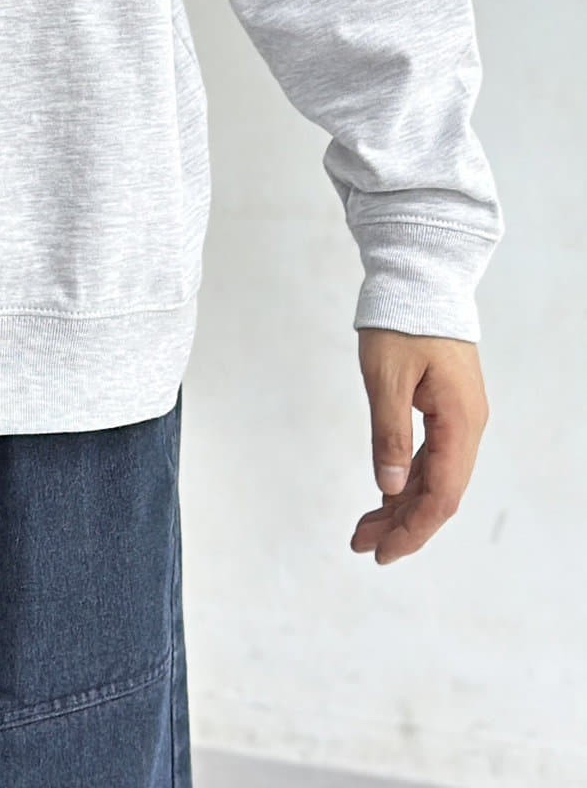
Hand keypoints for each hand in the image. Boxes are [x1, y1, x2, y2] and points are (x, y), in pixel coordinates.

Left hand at [350, 328, 487, 564]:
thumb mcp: (386, 379)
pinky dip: (407, 479)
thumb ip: (390, 436)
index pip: (443, 494)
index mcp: (459, 421)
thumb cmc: (402, 321)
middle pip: (440, 492)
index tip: (383, 551)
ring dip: (401, 505)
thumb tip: (390, 487)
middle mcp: (467, 425)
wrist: (419, 278)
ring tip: (364, 529)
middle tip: (362, 546)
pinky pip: (431, 457)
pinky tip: (384, 496)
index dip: (413, 528)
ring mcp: (459, 417)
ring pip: (434, 477)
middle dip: (403, 524)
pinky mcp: (446, 408)